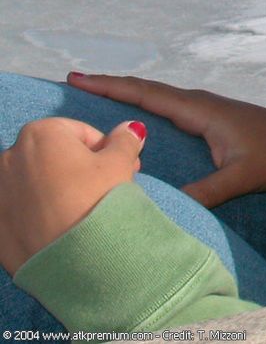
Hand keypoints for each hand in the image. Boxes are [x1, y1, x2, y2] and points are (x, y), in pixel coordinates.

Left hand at [0, 116, 144, 273]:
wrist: (75, 259)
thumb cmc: (98, 200)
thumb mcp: (120, 164)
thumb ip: (124, 140)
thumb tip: (130, 128)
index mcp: (39, 134)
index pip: (79, 133)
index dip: (104, 149)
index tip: (122, 168)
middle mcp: (9, 158)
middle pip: (53, 156)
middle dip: (78, 168)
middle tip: (104, 189)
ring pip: (35, 184)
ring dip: (56, 190)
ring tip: (82, 211)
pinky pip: (21, 211)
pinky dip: (38, 214)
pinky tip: (61, 228)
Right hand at [65, 73, 265, 208]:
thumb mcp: (242, 176)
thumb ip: (209, 191)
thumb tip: (169, 204)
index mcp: (199, 110)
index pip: (147, 94)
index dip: (111, 86)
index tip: (78, 78)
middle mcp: (196, 104)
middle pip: (143, 91)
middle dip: (108, 86)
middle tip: (69, 83)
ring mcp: (200, 110)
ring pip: (152, 99)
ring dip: (122, 96)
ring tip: (86, 97)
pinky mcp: (204, 120)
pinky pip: (162, 110)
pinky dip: (140, 108)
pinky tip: (126, 120)